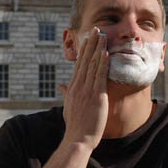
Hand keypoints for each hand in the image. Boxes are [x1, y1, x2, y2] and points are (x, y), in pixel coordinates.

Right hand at [60, 27, 108, 149]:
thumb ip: (66, 93)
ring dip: (98, 49)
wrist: (78, 138)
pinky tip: (105, 53)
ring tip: (102, 36)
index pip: (79, 64)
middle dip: (91, 44)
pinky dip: (102, 64)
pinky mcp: (97, 96)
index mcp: (73, 87)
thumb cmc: (75, 123)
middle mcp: (79, 85)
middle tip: (96, 30)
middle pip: (85, 60)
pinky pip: (100, 76)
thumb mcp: (68, 106)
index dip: (83, 50)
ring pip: (92, 65)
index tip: (87, 39)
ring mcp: (87, 90)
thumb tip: (61, 85)